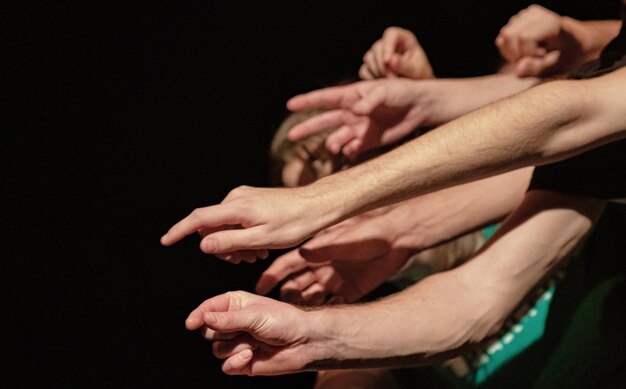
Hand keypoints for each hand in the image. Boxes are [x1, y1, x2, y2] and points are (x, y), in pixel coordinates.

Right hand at [160, 185, 331, 262]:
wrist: (317, 205)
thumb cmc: (295, 223)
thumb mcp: (262, 239)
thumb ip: (230, 242)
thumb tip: (203, 245)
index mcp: (237, 207)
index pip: (199, 219)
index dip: (179, 231)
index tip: (165, 241)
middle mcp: (236, 197)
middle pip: (212, 225)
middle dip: (222, 247)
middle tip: (244, 260)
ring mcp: (244, 197)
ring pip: (225, 225)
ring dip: (235, 243)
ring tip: (257, 255)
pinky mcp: (251, 199)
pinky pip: (237, 220)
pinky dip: (243, 235)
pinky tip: (260, 246)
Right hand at [186, 291, 323, 374]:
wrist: (304, 343)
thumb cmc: (284, 321)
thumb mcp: (255, 315)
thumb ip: (228, 318)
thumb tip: (204, 317)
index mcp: (235, 304)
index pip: (208, 308)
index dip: (198, 315)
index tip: (191, 323)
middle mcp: (233, 323)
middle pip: (208, 331)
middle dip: (223, 333)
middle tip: (243, 330)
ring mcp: (236, 343)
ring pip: (216, 350)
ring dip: (235, 348)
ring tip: (254, 343)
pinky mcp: (241, 361)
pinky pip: (225, 365)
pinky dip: (236, 362)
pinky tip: (251, 356)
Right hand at [256, 206, 415, 303]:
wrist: (396, 237)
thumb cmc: (366, 231)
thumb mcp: (341, 240)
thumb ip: (322, 250)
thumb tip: (301, 254)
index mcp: (315, 253)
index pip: (286, 266)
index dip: (271, 277)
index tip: (259, 288)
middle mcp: (322, 268)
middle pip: (296, 286)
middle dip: (287, 298)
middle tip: (279, 309)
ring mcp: (335, 280)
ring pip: (312, 299)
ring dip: (305, 307)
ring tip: (299, 317)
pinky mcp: (351, 290)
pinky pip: (334, 305)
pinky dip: (329, 310)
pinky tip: (327, 314)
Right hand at [287, 79, 431, 157]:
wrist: (420, 107)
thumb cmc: (402, 92)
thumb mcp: (386, 91)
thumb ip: (370, 100)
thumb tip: (356, 110)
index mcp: (351, 96)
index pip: (324, 99)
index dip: (307, 101)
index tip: (290, 105)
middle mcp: (351, 113)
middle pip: (323, 122)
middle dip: (307, 128)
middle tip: (291, 136)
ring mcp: (359, 128)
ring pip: (337, 138)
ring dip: (333, 144)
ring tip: (334, 148)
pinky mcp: (368, 141)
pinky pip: (352, 149)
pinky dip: (349, 150)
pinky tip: (353, 149)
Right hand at [359, 27, 433, 79]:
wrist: (415, 87)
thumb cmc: (419, 75)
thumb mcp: (416, 71)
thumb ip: (405, 65)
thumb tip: (390, 60)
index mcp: (403, 39)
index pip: (391, 34)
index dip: (387, 46)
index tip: (388, 61)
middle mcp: (389, 44)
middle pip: (377, 47)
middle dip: (383, 65)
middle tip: (393, 78)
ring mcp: (378, 54)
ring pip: (368, 58)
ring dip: (377, 72)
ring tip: (390, 81)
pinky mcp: (371, 66)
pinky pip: (364, 70)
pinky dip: (370, 78)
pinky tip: (381, 83)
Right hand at [495, 5, 579, 76]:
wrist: (576, 40)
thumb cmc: (570, 54)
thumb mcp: (560, 66)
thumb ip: (538, 69)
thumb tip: (518, 71)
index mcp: (551, 22)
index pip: (523, 37)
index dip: (527, 53)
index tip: (543, 56)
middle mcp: (536, 14)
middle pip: (509, 35)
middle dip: (516, 54)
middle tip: (534, 59)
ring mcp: (524, 15)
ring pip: (503, 38)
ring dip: (512, 54)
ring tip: (531, 56)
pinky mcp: (516, 21)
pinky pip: (501, 39)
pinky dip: (509, 51)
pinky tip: (524, 52)